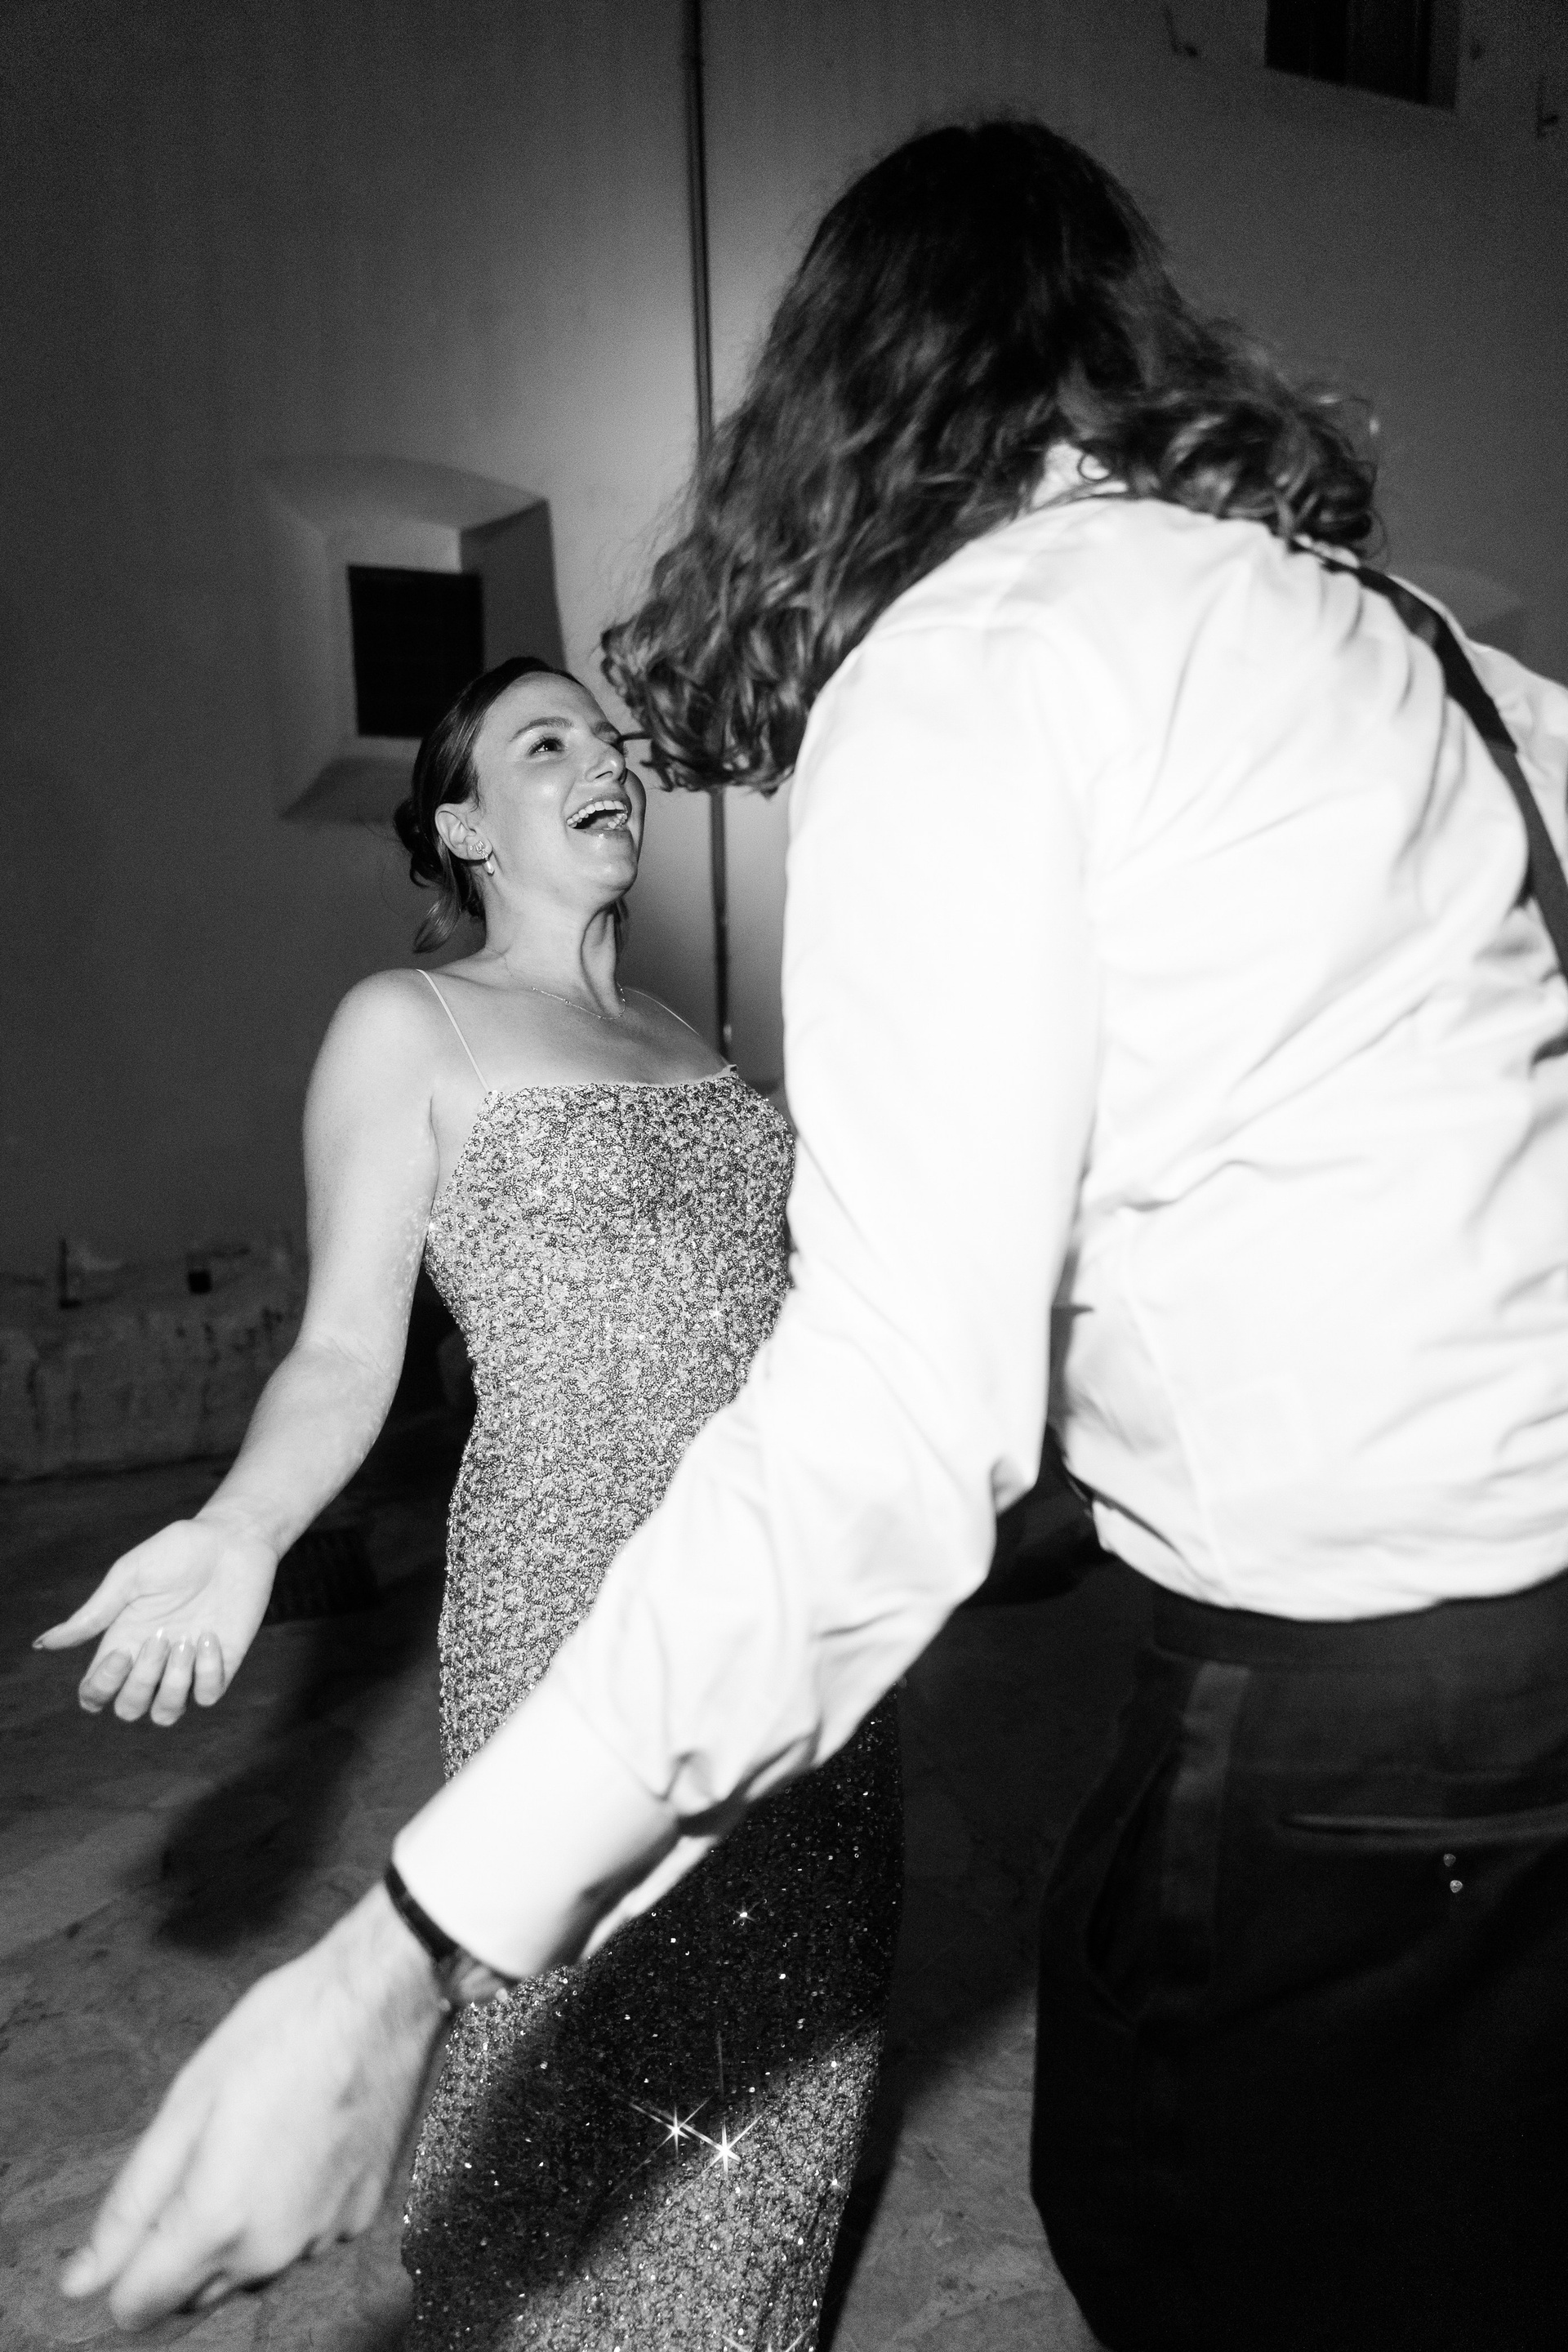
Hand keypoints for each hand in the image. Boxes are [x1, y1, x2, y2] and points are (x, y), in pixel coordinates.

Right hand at [33, 1513, 278, 1724]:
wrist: (232, 1539)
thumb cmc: (178, 1551)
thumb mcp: (130, 1576)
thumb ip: (93, 1614)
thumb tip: (45, 1643)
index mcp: (123, 1641)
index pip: (96, 1693)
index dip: (101, 1687)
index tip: (121, 1652)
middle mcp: (152, 1661)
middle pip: (129, 1709)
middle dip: (141, 1681)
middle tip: (161, 1637)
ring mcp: (187, 1667)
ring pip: (166, 1714)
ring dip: (173, 1684)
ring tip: (187, 1639)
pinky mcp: (222, 1665)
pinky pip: (207, 1696)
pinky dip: (207, 1673)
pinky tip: (210, 1636)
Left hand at [59, 1882, 446, 2329]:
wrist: (380, 2001)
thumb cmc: (282, 2034)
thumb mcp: (185, 2104)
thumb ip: (131, 2205)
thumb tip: (81, 2280)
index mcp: (219, 2223)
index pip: (138, 2306)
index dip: (120, 2271)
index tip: (132, 2223)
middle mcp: (273, 2250)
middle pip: (194, 2293)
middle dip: (178, 2250)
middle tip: (196, 2159)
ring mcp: (323, 2237)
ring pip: (250, 2269)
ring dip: (234, 2234)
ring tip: (249, 2142)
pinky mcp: (359, 2215)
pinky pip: (300, 2240)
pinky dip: (285, 2212)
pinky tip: (294, 2146)